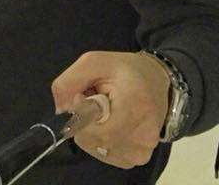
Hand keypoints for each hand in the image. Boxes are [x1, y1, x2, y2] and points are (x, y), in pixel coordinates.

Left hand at [51, 51, 169, 168]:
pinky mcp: (141, 156)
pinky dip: (101, 142)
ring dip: (92, 133)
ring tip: (105, 112)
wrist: (157, 80)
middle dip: (85, 123)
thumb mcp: (93, 62)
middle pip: (96, 142)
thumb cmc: (124, 70)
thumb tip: (61, 111)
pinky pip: (109, 156)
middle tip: (93, 102)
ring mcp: (144, 148)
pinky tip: (110, 125)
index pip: (99, 132)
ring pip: (99, 150)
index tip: (82, 97)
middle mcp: (144, 133)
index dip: (82, 118)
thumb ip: (69, 82)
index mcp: (135, 105)